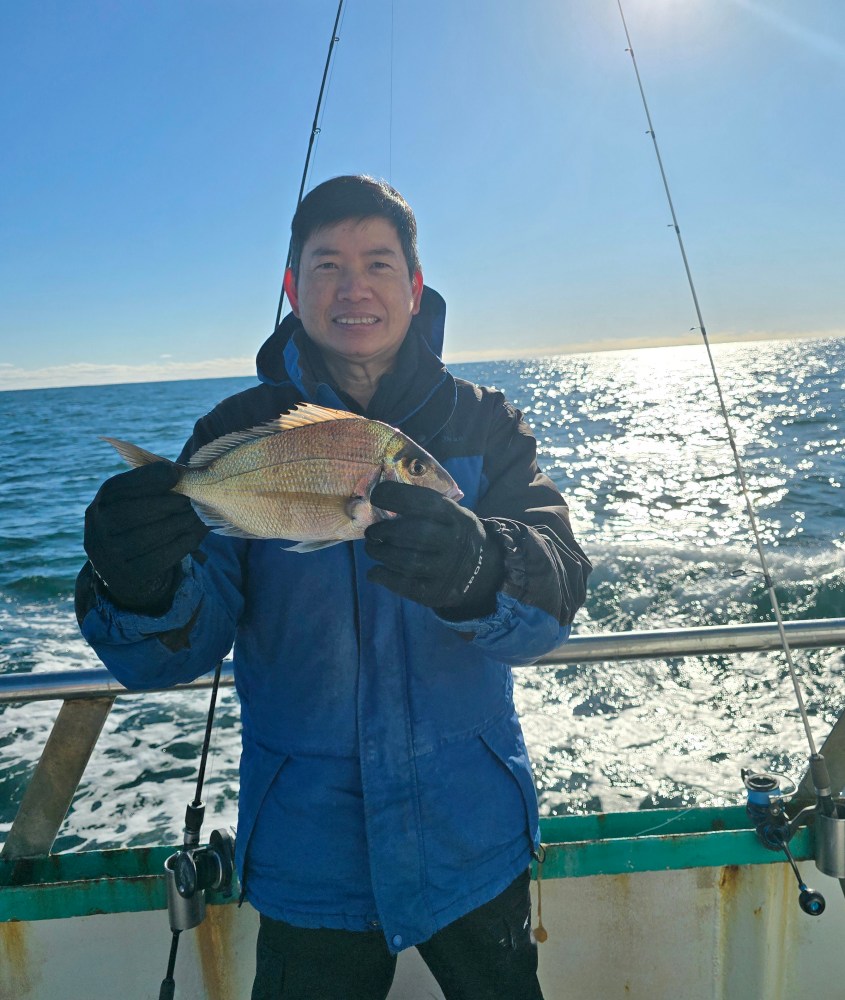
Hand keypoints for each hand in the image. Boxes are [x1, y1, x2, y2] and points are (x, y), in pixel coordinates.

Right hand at [84, 462, 207, 611]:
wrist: (127, 571)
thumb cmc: (139, 526)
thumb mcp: (137, 504)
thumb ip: (152, 488)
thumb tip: (181, 472)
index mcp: (99, 506)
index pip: (118, 487)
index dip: (147, 479)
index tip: (175, 473)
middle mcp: (97, 531)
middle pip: (131, 513)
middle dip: (167, 503)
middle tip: (192, 499)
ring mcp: (108, 557)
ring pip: (146, 537)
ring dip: (178, 523)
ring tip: (198, 515)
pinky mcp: (126, 577)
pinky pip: (157, 559)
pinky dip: (180, 544)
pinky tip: (195, 534)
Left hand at [365, 480, 503, 617]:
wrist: (483, 569)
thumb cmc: (455, 534)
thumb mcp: (452, 515)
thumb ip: (425, 508)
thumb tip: (382, 499)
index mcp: (457, 517)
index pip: (425, 502)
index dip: (396, 496)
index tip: (376, 496)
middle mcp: (454, 543)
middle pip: (412, 533)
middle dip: (385, 531)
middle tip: (372, 532)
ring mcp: (446, 570)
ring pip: (405, 560)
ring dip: (380, 553)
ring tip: (372, 548)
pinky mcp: (436, 593)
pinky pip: (403, 585)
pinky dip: (383, 577)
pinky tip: (375, 572)